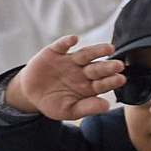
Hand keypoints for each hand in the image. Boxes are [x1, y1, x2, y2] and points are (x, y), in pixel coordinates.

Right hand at [7, 36, 124, 119]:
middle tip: (119, 65)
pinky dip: (67, 41)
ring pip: (85, 54)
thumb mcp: (68, 110)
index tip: (121, 79)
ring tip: (109, 48)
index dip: (111, 81)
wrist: (30, 93)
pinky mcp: (54, 52)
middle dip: (108, 66)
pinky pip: (61, 45)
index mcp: (88, 87)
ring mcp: (69, 61)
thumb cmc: (53, 103)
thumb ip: (86, 107)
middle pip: (97, 68)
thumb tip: (106, 106)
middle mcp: (82, 72)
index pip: (102, 83)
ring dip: (96, 50)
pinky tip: (74, 39)